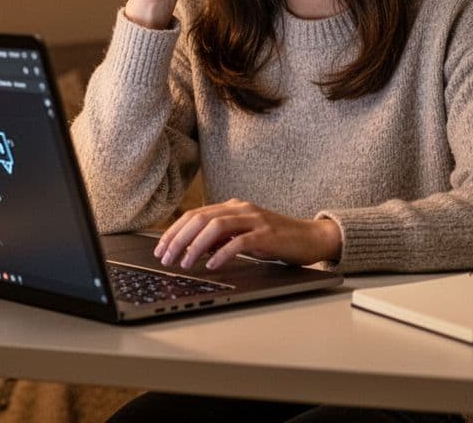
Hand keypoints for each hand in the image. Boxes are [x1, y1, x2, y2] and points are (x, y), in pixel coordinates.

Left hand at [153, 199, 342, 270]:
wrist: (311, 237)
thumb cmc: (276, 239)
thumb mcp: (243, 235)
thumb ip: (220, 238)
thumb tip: (191, 248)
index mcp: (232, 207)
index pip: (195, 215)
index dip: (174, 231)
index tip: (161, 248)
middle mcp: (241, 209)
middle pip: (200, 218)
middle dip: (178, 238)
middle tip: (165, 258)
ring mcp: (254, 220)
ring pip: (216, 227)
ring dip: (196, 246)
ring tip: (185, 263)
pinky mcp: (267, 235)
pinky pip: (239, 241)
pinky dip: (222, 253)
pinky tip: (212, 265)